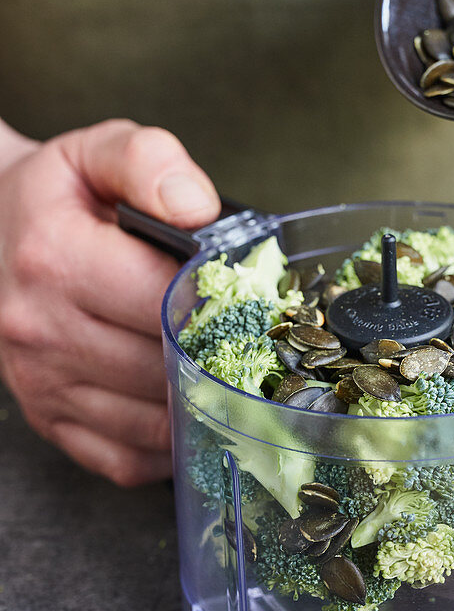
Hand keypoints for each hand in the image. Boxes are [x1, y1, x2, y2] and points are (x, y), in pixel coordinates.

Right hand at [0, 120, 219, 484]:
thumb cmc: (55, 196)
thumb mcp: (95, 151)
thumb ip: (148, 162)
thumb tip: (198, 208)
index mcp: (54, 259)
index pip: (163, 301)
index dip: (220, 302)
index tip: (250, 295)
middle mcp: (39, 330)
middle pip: (165, 368)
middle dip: (220, 355)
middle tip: (258, 338)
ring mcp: (40, 384)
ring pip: (153, 422)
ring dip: (203, 404)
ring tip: (234, 373)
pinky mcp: (48, 419)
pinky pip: (124, 459)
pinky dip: (168, 445)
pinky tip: (190, 410)